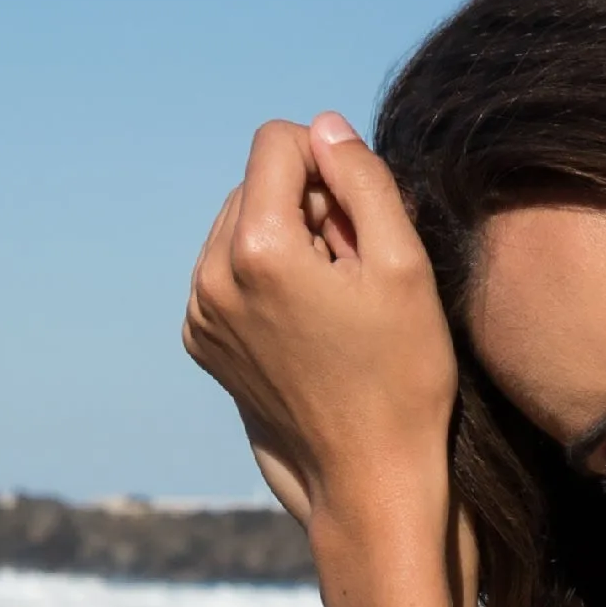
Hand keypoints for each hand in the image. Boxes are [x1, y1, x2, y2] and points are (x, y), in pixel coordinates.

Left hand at [183, 116, 458, 543]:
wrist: (369, 479)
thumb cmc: (402, 379)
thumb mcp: (405, 268)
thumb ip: (364, 180)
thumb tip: (326, 127)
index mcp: (259, 250)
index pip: (280, 142)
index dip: (331, 164)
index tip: (363, 220)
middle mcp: (212, 276)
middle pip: (255, 183)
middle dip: (305, 206)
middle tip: (354, 270)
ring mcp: (200, 312)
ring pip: (238, 226)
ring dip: (286, 241)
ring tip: (332, 302)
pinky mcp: (201, 340)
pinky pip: (227, 272)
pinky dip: (266, 279)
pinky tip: (308, 326)